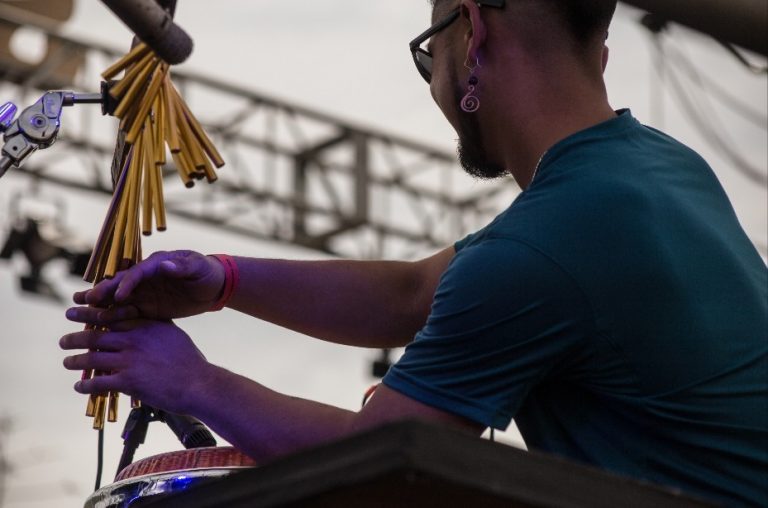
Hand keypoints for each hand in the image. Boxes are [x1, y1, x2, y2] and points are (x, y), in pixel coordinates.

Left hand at [59, 319, 209, 414]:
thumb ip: (155, 326)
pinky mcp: (127, 381)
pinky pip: (98, 382)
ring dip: (75, 361)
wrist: (197, 384)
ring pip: (92, 358)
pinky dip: (85, 385)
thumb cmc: (189, 360)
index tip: (76, 313)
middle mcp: (134, 340)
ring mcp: (129, 360)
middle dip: (75, 338)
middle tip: (64, 340)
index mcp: (144, 325)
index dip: (89, 315)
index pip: (110, 317)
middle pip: (96, 336)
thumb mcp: (173, 333)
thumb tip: (144, 323)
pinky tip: (79, 386)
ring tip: (67, 362)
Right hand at [69, 250, 224, 322]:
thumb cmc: (206, 271)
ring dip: (99, 305)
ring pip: (118, 300)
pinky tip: (96, 326)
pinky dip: (112, 320)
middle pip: (120, 285)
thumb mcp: (197, 267)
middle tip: (84, 301)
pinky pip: (128, 315)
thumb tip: (164, 264)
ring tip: (76, 309)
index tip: (117, 295)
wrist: (214, 286)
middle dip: (103, 292)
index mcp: (155, 264)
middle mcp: (145, 278)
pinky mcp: (148, 308)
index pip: (136, 273)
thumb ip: (181, 266)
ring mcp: (144, 293)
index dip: (126, 283)